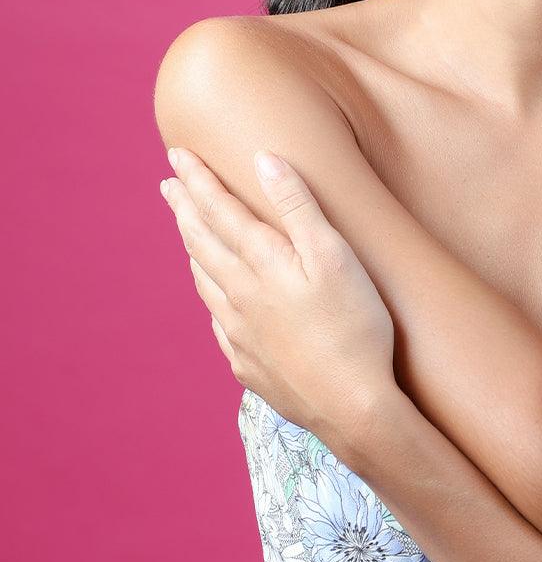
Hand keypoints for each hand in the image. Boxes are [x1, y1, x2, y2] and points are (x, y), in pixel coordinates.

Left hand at [159, 145, 396, 448]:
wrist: (351, 407)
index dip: (199, 179)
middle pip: (202, 243)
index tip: (178, 154)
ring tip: (187, 234)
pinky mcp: (249, 364)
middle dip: (185, 209)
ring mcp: (239, 333)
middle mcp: (239, 295)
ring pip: (205, 283)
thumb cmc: (354, 327)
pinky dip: (211, 299)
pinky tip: (216, 301)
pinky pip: (218, 323)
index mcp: (260, 264)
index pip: (220, 210)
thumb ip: (298, 206)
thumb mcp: (335, 256)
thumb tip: (263, 160)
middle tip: (168, 186)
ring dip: (193, 251)